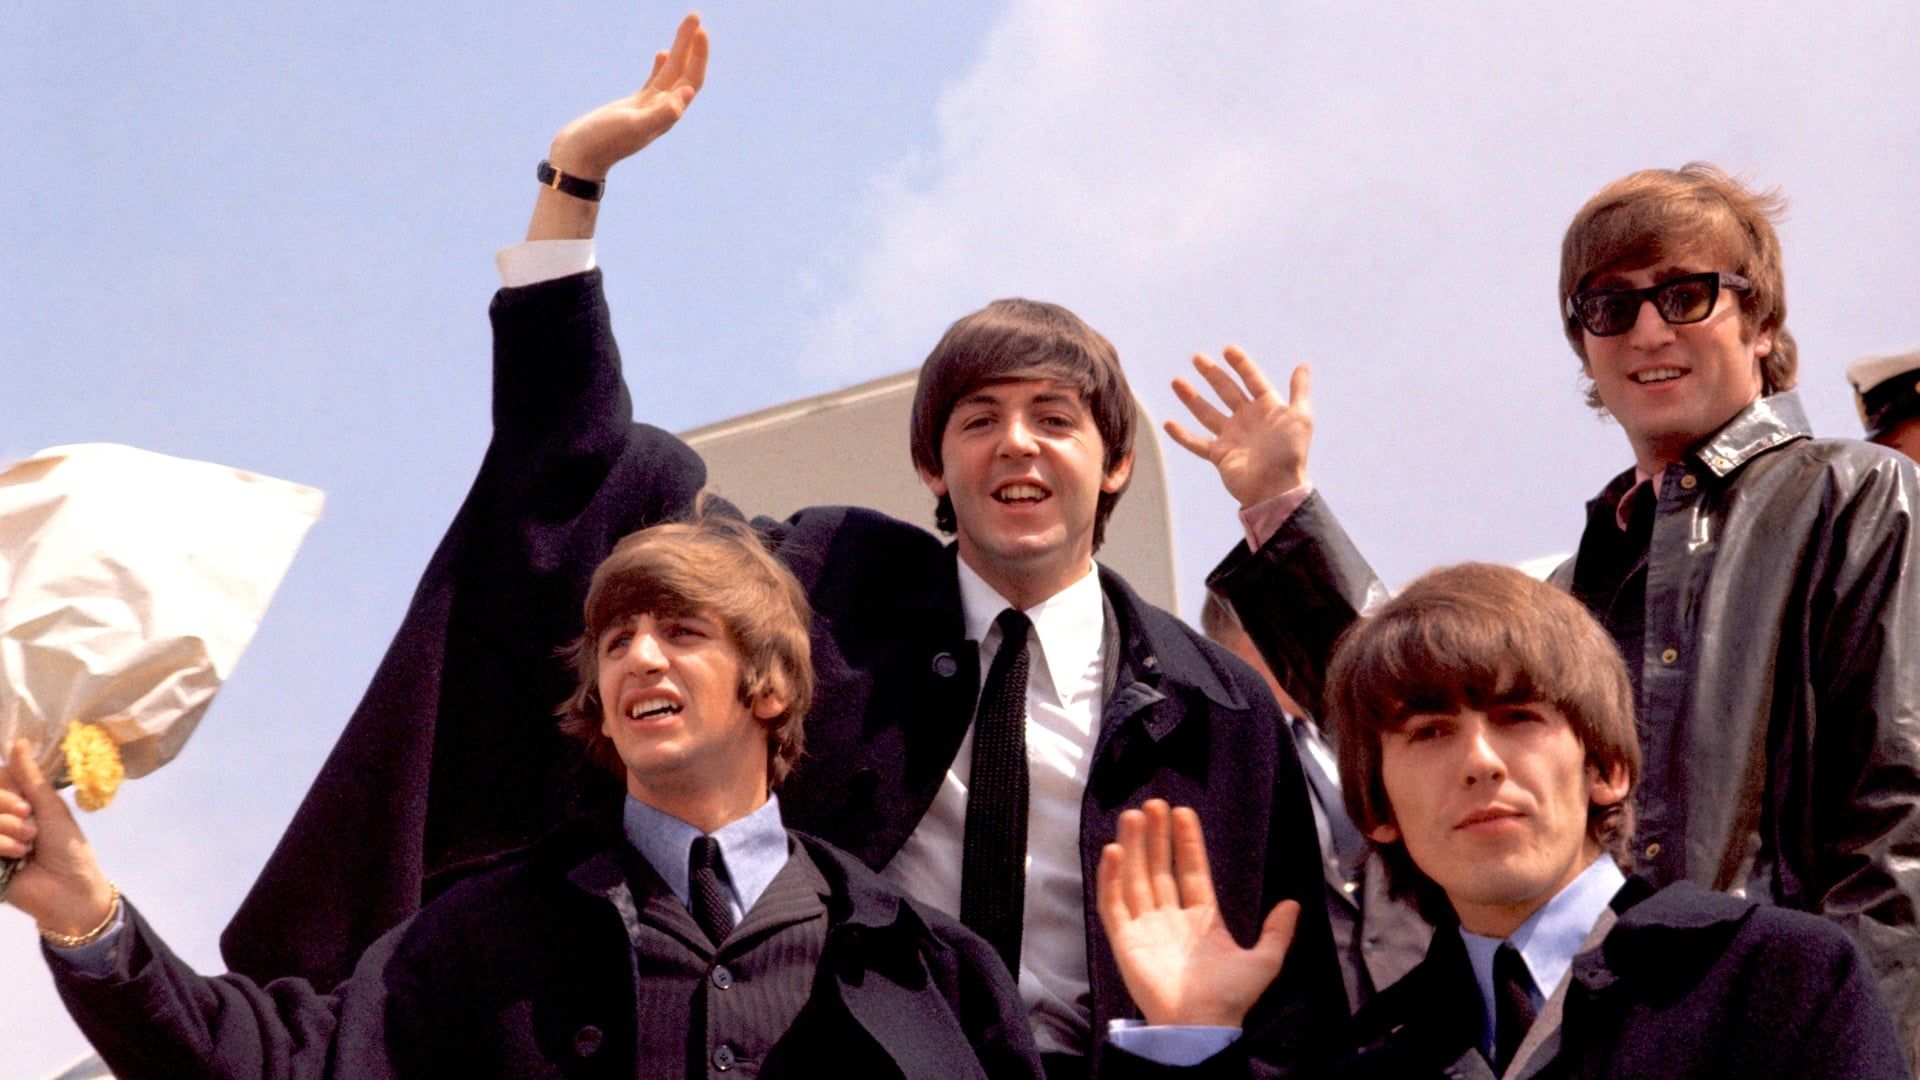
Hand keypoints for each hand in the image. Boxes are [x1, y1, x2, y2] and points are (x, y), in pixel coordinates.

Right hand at [0, 740, 114, 937]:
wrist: (69, 890)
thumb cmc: (67, 847)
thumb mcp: (50, 808)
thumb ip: (29, 777)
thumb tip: (18, 741)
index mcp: (14, 801)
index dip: (4, 790)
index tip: (27, 804)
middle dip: (7, 808)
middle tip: (30, 823)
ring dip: (7, 829)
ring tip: (28, 846)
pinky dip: (0, 844)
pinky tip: (18, 858)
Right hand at [548, 13, 709, 179]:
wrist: (579, 158)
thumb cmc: (602, 143)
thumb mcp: (633, 126)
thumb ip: (660, 113)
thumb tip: (686, 95)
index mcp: (667, 115)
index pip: (691, 80)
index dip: (698, 56)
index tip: (700, 30)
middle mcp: (662, 112)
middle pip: (684, 73)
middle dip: (691, 45)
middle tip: (695, 15)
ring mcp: (648, 108)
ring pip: (670, 74)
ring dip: (680, 49)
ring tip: (688, 25)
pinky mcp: (633, 107)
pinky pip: (655, 82)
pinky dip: (662, 66)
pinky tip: (663, 53)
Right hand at [1096, 799, 1297, 1027]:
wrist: (1201, 1025)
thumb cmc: (1230, 997)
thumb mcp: (1264, 961)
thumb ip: (1278, 932)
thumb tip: (1293, 903)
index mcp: (1200, 918)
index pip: (1190, 870)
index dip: (1187, 841)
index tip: (1182, 811)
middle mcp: (1169, 917)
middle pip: (1159, 867)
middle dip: (1156, 835)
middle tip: (1153, 804)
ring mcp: (1145, 926)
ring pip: (1135, 877)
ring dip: (1133, 846)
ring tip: (1133, 816)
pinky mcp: (1124, 939)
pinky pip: (1113, 903)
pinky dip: (1111, 877)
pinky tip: (1113, 851)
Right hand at [1165, 348, 1312, 507]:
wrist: (1277, 487)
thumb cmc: (1291, 453)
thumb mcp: (1301, 418)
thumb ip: (1299, 391)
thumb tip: (1302, 366)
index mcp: (1267, 408)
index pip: (1252, 380)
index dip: (1241, 365)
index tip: (1227, 349)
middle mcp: (1247, 419)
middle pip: (1226, 391)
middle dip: (1212, 374)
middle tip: (1196, 357)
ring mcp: (1232, 437)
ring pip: (1207, 413)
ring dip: (1191, 398)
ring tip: (1176, 381)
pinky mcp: (1219, 455)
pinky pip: (1197, 443)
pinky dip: (1182, 435)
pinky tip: (1168, 423)